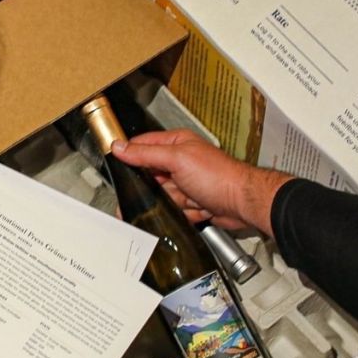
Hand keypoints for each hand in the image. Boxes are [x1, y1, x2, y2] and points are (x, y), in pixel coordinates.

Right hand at [112, 129, 291, 235]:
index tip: (114, 163)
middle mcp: (181, 162)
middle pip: (151, 176)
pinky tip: (193, 208)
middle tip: (145, 194)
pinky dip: (182, 212)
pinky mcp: (193, 202)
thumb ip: (146, 154)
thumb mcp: (176, 159)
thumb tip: (120, 147)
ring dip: (170, 202)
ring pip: (163, 196)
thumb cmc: (218, 176)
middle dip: (151, 188)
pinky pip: (175, 210)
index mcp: (177, 144)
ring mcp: (187, 183)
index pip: (143, 146)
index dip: (129, 154)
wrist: (243, 203)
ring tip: (184, 200)